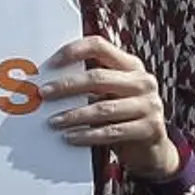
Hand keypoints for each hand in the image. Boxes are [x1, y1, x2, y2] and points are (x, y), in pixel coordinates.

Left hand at [41, 36, 179, 181]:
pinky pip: (112, 131)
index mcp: (131, 65)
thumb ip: (89, 84)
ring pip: (103, 108)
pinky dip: (87, 135)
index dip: (74, 51)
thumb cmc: (120, 115)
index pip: (100, 46)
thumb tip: (47, 82)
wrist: (150, 149)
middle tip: (44, 93)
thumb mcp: (109, 94)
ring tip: (53, 121)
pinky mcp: (150, 129)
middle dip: (67, 86)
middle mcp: (143, 81)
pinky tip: (70, 137)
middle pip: (98, 77)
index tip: (51, 64)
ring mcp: (150, 105)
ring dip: (74, 115)